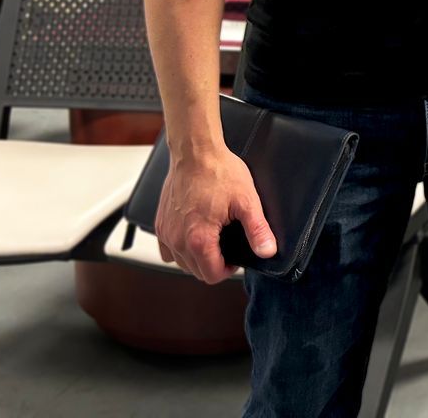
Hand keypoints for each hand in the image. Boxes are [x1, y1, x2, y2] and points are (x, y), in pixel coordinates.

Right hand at [155, 149, 274, 283]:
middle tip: (228, 247)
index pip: (211, 275)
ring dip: (197, 259)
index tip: (236, 257)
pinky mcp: (160, 223)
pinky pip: (167, 250)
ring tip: (213, 241)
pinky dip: (179, 249)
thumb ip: (257, 230)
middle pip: (196, 272)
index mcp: (198, 239)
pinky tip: (193, 235)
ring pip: (181, 263)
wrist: (195, 152)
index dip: (229, 270)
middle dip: (214, 265)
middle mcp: (177, 240)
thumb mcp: (246, 200)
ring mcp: (165, 232)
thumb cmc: (219, 171)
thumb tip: (267, 251)